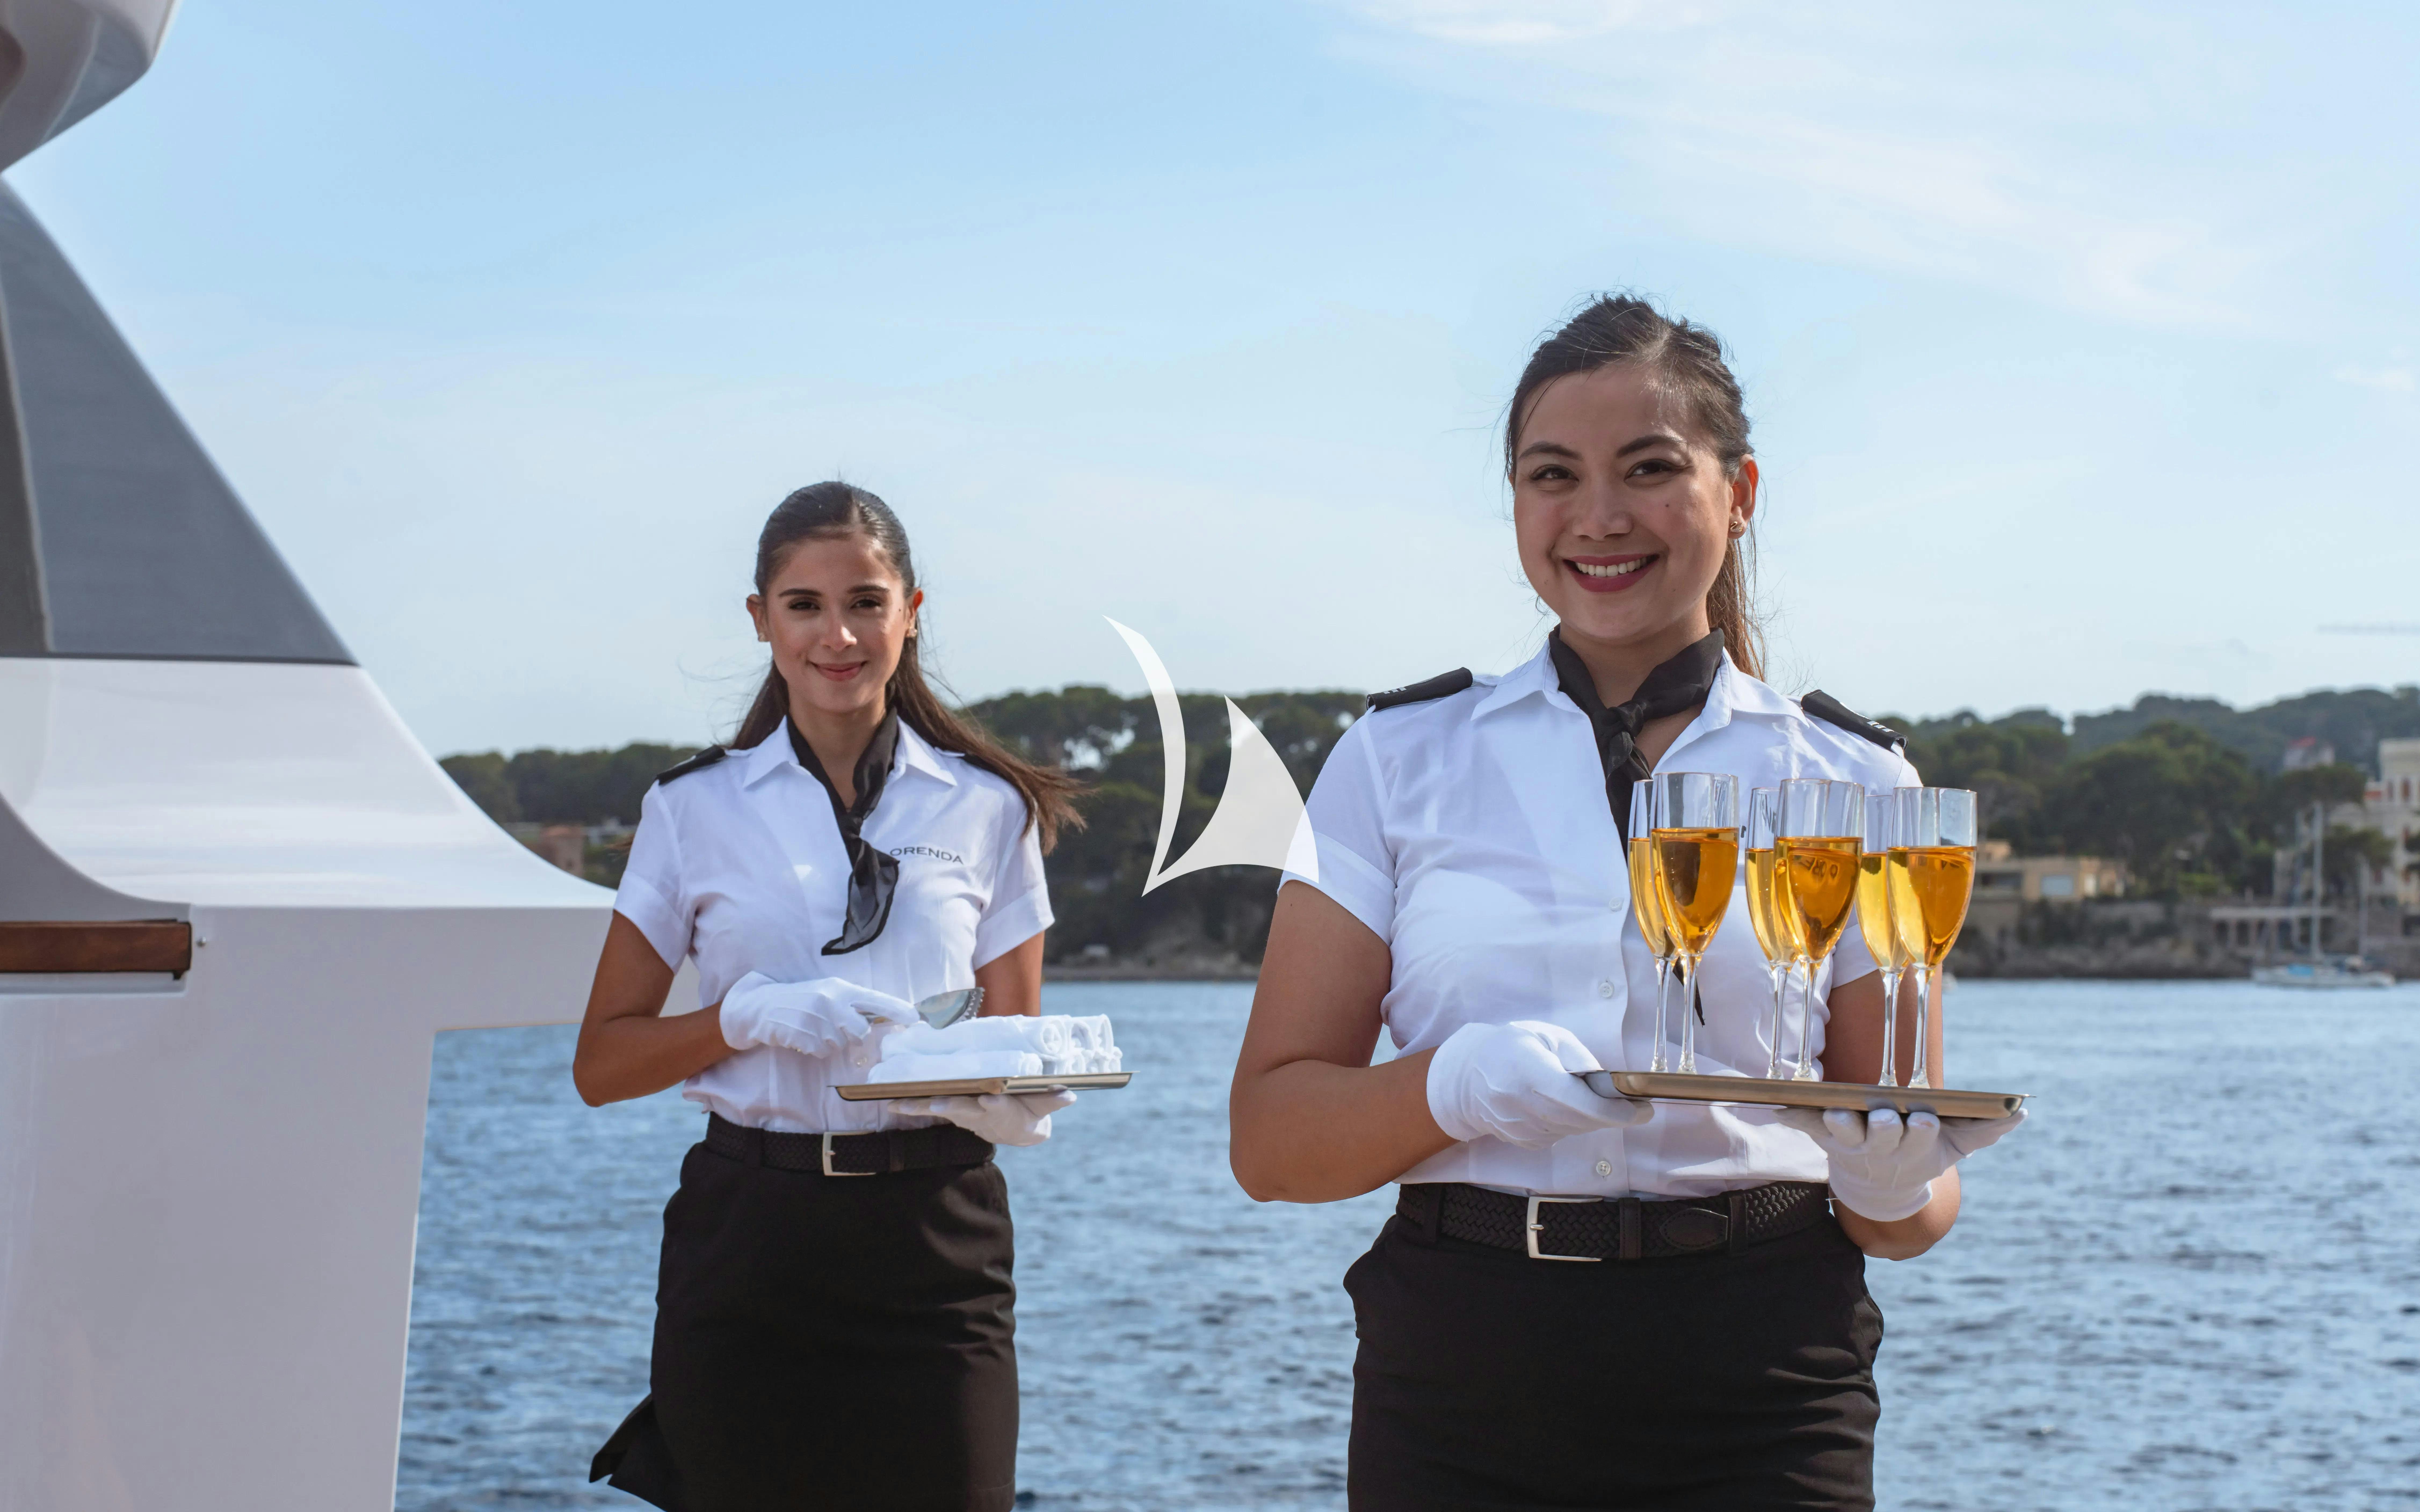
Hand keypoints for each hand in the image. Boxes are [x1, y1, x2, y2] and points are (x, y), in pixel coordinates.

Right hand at [718, 973, 917, 1057]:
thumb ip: (850, 1004)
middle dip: (851, 1035)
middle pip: (860, 1031)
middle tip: (834, 1027)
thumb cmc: (799, 999)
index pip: (876, 999)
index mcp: (840, 988)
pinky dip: (814, 1048)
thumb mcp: (826, 993)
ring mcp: (817, 1019)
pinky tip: (802, 1035)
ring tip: (812, 1027)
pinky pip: (822, 1051)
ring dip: (829, 1041)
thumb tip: (877, 1020)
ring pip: (840, 1043)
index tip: (916, 1019)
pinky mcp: (804, 1035)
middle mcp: (832, 1001)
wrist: (760, 1005)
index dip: (897, 1010)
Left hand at [894, 1089, 1075, 1147]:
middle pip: (964, 1109)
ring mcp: (963, 1114)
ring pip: (941, 1109)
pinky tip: (890, 1103)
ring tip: (896, 1104)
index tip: (989, 1100)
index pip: (998, 1107)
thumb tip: (1069, 1095)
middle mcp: (980, 1113)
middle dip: (950, 1106)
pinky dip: (911, 1106)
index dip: (993, 1105)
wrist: (1016, 1130)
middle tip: (936, 1104)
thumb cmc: (1031, 1110)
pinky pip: (929, 1108)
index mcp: (1003, 1109)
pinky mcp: (952, 1111)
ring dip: (920, 1107)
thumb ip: (1053, 1099)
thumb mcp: (1044, 1105)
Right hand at [1425, 1020, 1651, 1148]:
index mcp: (1528, 1072)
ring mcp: (1520, 1128)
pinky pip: (1559, 1136)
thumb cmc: (1511, 1048)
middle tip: (1634, 1107)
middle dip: (1612, 1116)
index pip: (1578, 1102)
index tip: (1641, 1109)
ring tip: (1593, 1100)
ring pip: (1573, 1130)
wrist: (1467, 1077)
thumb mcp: (1545, 1035)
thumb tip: (1607, 1084)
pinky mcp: (1522, 1141)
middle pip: (1581, 1121)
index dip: (1613, 1110)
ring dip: (1591, 1118)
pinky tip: (1563, 1107)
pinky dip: (1571, 1124)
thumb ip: (1577, 1057)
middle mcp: (1521, 1105)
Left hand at [1774, 1105, 2026, 1221]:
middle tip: (1883, 1116)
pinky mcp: (1826, 1137)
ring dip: (1839, 1123)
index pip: (1922, 1135)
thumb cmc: (1923, 1155)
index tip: (1925, 1119)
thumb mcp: (1954, 1148)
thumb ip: (1984, 1131)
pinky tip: (1779, 1105)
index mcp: (1914, 1146)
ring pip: (1844, 1132)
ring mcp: (1852, 1144)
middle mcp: (1881, 1147)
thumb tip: (2020, 1113)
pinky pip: (1807, 1125)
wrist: (1882, 1188)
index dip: (1922, 1128)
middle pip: (1882, 1135)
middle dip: (1883, 1127)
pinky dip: (1794, 1117)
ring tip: (1833, 1111)